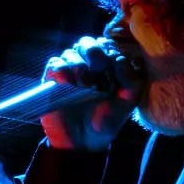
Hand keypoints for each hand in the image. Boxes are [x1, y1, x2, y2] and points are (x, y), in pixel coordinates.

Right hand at [40, 36, 139, 151]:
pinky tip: (70, 84)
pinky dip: (63, 70)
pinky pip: (55, 64)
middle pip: (87, 42)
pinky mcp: (52, 79)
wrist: (84, 141)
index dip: (110, 51)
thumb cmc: (107, 119)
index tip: (115, 69)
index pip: (107, 44)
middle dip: (94, 53)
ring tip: (86, 85)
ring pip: (71, 52)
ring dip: (79, 65)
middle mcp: (86, 64)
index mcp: (106, 65)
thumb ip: (132, 81)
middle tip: (99, 68)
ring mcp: (68, 70)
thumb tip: (121, 60)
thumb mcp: (127, 102)